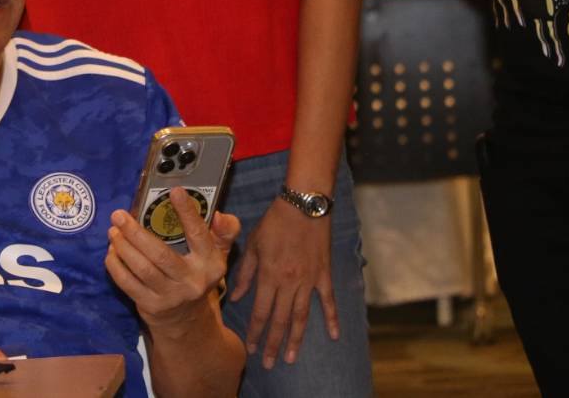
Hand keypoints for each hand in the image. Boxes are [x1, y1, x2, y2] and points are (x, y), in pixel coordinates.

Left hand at [106, 187, 238, 334]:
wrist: (188, 322)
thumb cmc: (199, 276)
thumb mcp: (218, 255)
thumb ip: (224, 233)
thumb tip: (219, 215)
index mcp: (209, 264)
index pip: (199, 235)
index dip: (187, 213)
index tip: (174, 191)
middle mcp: (191, 281)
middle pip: (160, 254)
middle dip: (136, 233)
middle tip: (119, 215)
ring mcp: (170, 296)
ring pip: (142, 269)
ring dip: (123, 248)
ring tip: (113, 231)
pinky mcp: (151, 306)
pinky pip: (128, 284)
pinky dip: (116, 267)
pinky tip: (111, 252)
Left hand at [228, 195, 336, 368]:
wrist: (304, 204)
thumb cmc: (276, 221)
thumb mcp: (254, 244)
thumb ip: (245, 273)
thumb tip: (234, 296)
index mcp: (270, 275)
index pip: (261, 312)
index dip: (256, 332)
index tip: (251, 348)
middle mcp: (289, 283)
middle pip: (280, 320)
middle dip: (273, 344)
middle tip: (268, 363)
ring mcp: (309, 281)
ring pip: (301, 316)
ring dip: (295, 339)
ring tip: (291, 358)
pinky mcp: (323, 275)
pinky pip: (328, 301)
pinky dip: (331, 318)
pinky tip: (334, 335)